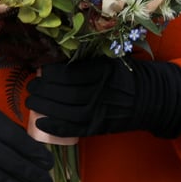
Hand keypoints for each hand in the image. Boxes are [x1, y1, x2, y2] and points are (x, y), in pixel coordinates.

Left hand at [26, 58, 180, 139]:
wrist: (150, 99)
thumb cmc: (126, 76)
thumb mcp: (111, 60)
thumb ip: (89, 58)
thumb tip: (57, 52)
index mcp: (103, 71)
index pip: (70, 73)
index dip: (50, 73)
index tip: (40, 70)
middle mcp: (101, 91)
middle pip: (64, 92)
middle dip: (42, 90)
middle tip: (31, 86)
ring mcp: (100, 111)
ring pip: (65, 110)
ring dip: (43, 107)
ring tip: (30, 102)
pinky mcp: (99, 127)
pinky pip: (74, 129)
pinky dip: (55, 127)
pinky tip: (40, 122)